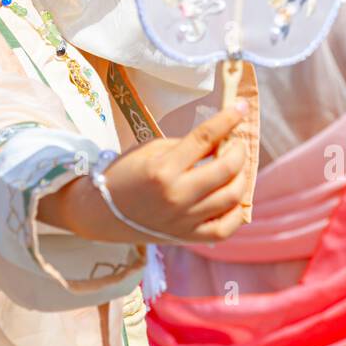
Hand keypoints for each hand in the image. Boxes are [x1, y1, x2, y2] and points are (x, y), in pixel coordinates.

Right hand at [39, 105, 249, 245]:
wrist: (103, 213)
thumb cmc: (125, 174)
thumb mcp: (151, 150)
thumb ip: (186, 146)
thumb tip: (219, 140)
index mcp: (163, 168)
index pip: (205, 138)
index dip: (228, 120)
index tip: (242, 108)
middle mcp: (177, 195)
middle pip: (226, 169)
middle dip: (239, 150)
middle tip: (237, 143)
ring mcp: (185, 219)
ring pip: (232, 197)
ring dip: (242, 176)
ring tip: (237, 168)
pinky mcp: (188, 237)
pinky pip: (225, 228)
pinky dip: (237, 211)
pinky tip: (234, 197)